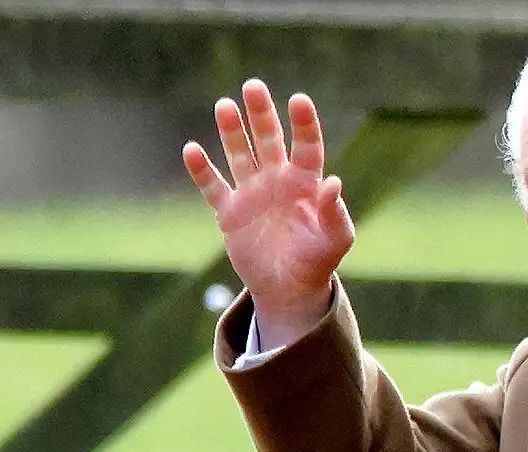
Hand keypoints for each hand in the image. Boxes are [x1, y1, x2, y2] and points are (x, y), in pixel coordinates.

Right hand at [182, 78, 354, 343]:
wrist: (290, 289)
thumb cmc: (318, 261)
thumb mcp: (336, 240)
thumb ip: (336, 212)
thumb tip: (334, 182)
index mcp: (306, 183)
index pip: (306, 146)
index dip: (303, 124)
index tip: (299, 100)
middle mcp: (278, 181)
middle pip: (269, 140)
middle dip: (261, 114)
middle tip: (253, 86)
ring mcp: (252, 194)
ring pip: (240, 154)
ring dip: (232, 131)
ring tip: (224, 105)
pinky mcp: (230, 213)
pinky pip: (213, 187)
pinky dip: (202, 170)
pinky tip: (191, 150)